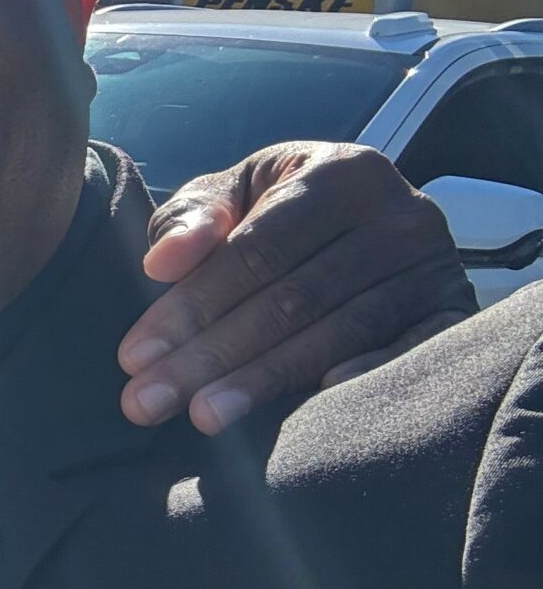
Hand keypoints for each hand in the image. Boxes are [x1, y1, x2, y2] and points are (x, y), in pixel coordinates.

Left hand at [116, 142, 472, 432]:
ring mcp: (436, 267)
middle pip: (292, 298)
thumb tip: (164, 262)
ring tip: (201, 417)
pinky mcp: (456, 312)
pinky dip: (364, 378)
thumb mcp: (235, 197)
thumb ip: (193, 219)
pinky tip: (312, 408)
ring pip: (338, 332)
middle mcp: (400, 216)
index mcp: (342, 172)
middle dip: (211, 354)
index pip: (256, 250)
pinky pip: (410, 352)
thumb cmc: (280, 213)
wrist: (367, 223)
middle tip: (148, 402)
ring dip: (264, 381)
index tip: (132, 357)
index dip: (191, 305)